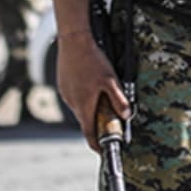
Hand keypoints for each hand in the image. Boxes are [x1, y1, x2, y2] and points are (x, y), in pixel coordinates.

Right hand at [55, 33, 126, 154]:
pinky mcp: (63, 85)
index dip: (96, 145)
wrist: (73, 40)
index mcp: (84, 105)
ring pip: (80, 107)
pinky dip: (83, 97)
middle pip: (85, 120)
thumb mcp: (111, 80)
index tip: (102, 150)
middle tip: (109, 118)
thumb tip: (127, 115)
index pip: (89, 134)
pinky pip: (74, 97)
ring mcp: (66, 93)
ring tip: (101, 96)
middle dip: (97, 122)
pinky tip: (90, 84)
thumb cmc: (92, 60)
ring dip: (90, 107)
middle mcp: (72, 102)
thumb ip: (119, 100)